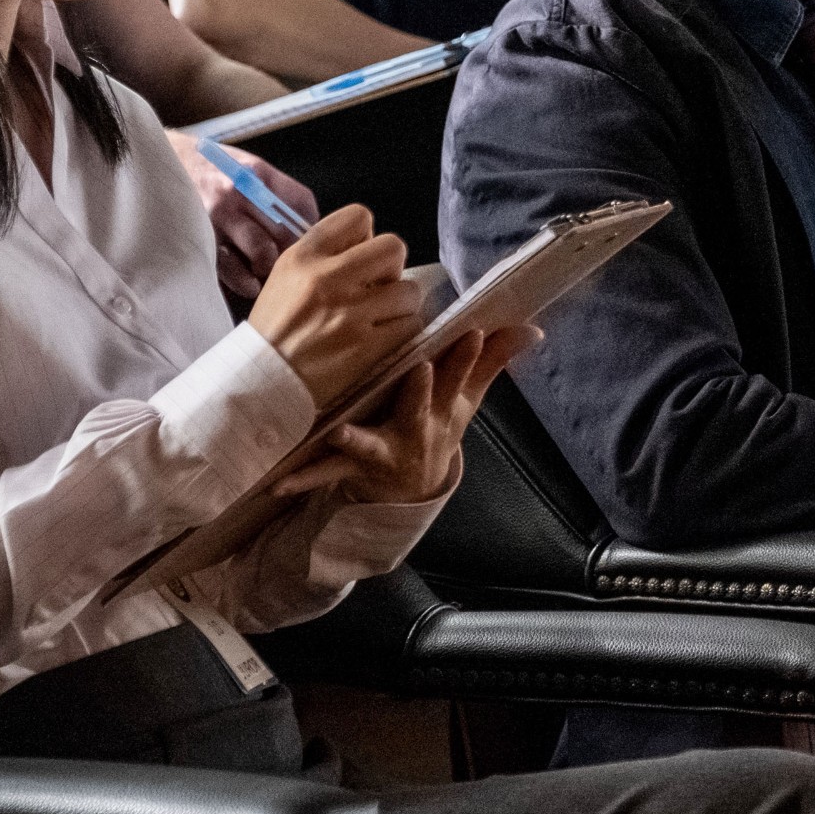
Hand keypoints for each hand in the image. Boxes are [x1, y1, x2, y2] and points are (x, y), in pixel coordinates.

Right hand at [172, 132, 319, 297]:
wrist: (162, 166)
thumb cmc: (212, 171)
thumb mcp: (247, 167)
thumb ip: (276, 192)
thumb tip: (306, 228)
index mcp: (256, 173)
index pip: (300, 203)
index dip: (309, 227)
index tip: (308, 239)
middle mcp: (237, 194)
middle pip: (286, 231)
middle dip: (293, 250)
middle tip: (290, 259)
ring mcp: (217, 219)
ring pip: (262, 253)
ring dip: (270, 267)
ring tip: (267, 268)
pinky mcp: (200, 241)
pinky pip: (232, 271)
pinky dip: (247, 283)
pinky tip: (251, 282)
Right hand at [245, 205, 420, 407]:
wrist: (261, 380)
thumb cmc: (274, 329)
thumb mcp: (285, 276)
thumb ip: (323, 255)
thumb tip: (366, 245)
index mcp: (304, 257)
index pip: (358, 216)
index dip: (366, 236)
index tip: (359, 258)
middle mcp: (327, 279)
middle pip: (393, 247)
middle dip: (391, 268)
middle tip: (377, 288)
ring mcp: (349, 314)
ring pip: (409, 290)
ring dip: (400, 304)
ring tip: (379, 317)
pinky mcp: (366, 348)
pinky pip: (410, 325)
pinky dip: (402, 331)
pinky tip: (382, 337)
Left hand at [274, 322, 539, 505]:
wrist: (406, 485)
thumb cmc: (432, 425)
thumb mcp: (463, 400)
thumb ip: (492, 361)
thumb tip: (532, 328)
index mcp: (440, 407)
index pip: (457, 377)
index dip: (467, 358)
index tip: (474, 331)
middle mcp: (415, 429)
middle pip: (420, 409)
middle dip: (421, 392)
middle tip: (419, 369)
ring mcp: (383, 450)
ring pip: (371, 443)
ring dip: (357, 440)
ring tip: (341, 433)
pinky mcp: (351, 468)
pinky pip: (326, 473)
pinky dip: (305, 477)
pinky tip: (282, 480)